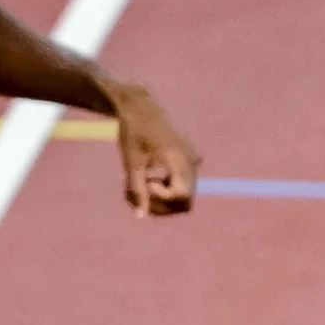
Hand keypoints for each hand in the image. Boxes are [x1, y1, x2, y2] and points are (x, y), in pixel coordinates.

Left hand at [107, 84, 198, 215]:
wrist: (140, 107)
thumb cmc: (133, 132)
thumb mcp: (132, 163)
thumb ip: (137, 191)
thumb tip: (140, 216)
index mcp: (179, 159)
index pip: (182, 195)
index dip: (162, 198)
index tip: (146, 183)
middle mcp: (191, 162)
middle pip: (186, 200)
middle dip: (163, 205)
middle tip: (142, 195)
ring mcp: (192, 162)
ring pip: (185, 196)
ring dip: (164, 199)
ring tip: (142, 187)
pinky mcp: (188, 161)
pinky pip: (182, 184)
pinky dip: (166, 188)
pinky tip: (149, 180)